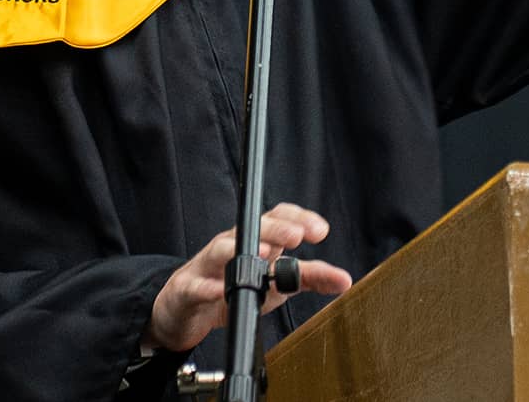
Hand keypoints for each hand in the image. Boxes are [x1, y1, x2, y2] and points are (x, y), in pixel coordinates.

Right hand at [143, 202, 353, 353]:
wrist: (185, 310)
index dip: (298, 218)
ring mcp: (207, 265)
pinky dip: (207, 287)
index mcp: (255, 240)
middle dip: (276, 228)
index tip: (321, 230)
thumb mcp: (275, 284)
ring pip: (222, 249)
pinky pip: (196, 286)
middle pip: (252, 227)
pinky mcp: (188, 289)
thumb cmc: (232, 287)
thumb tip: (343, 279)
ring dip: (242, 249)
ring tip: (264, 254)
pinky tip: (219, 290)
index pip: (277, 218)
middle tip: (298, 236)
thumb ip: (308, 278)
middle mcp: (231, 245)